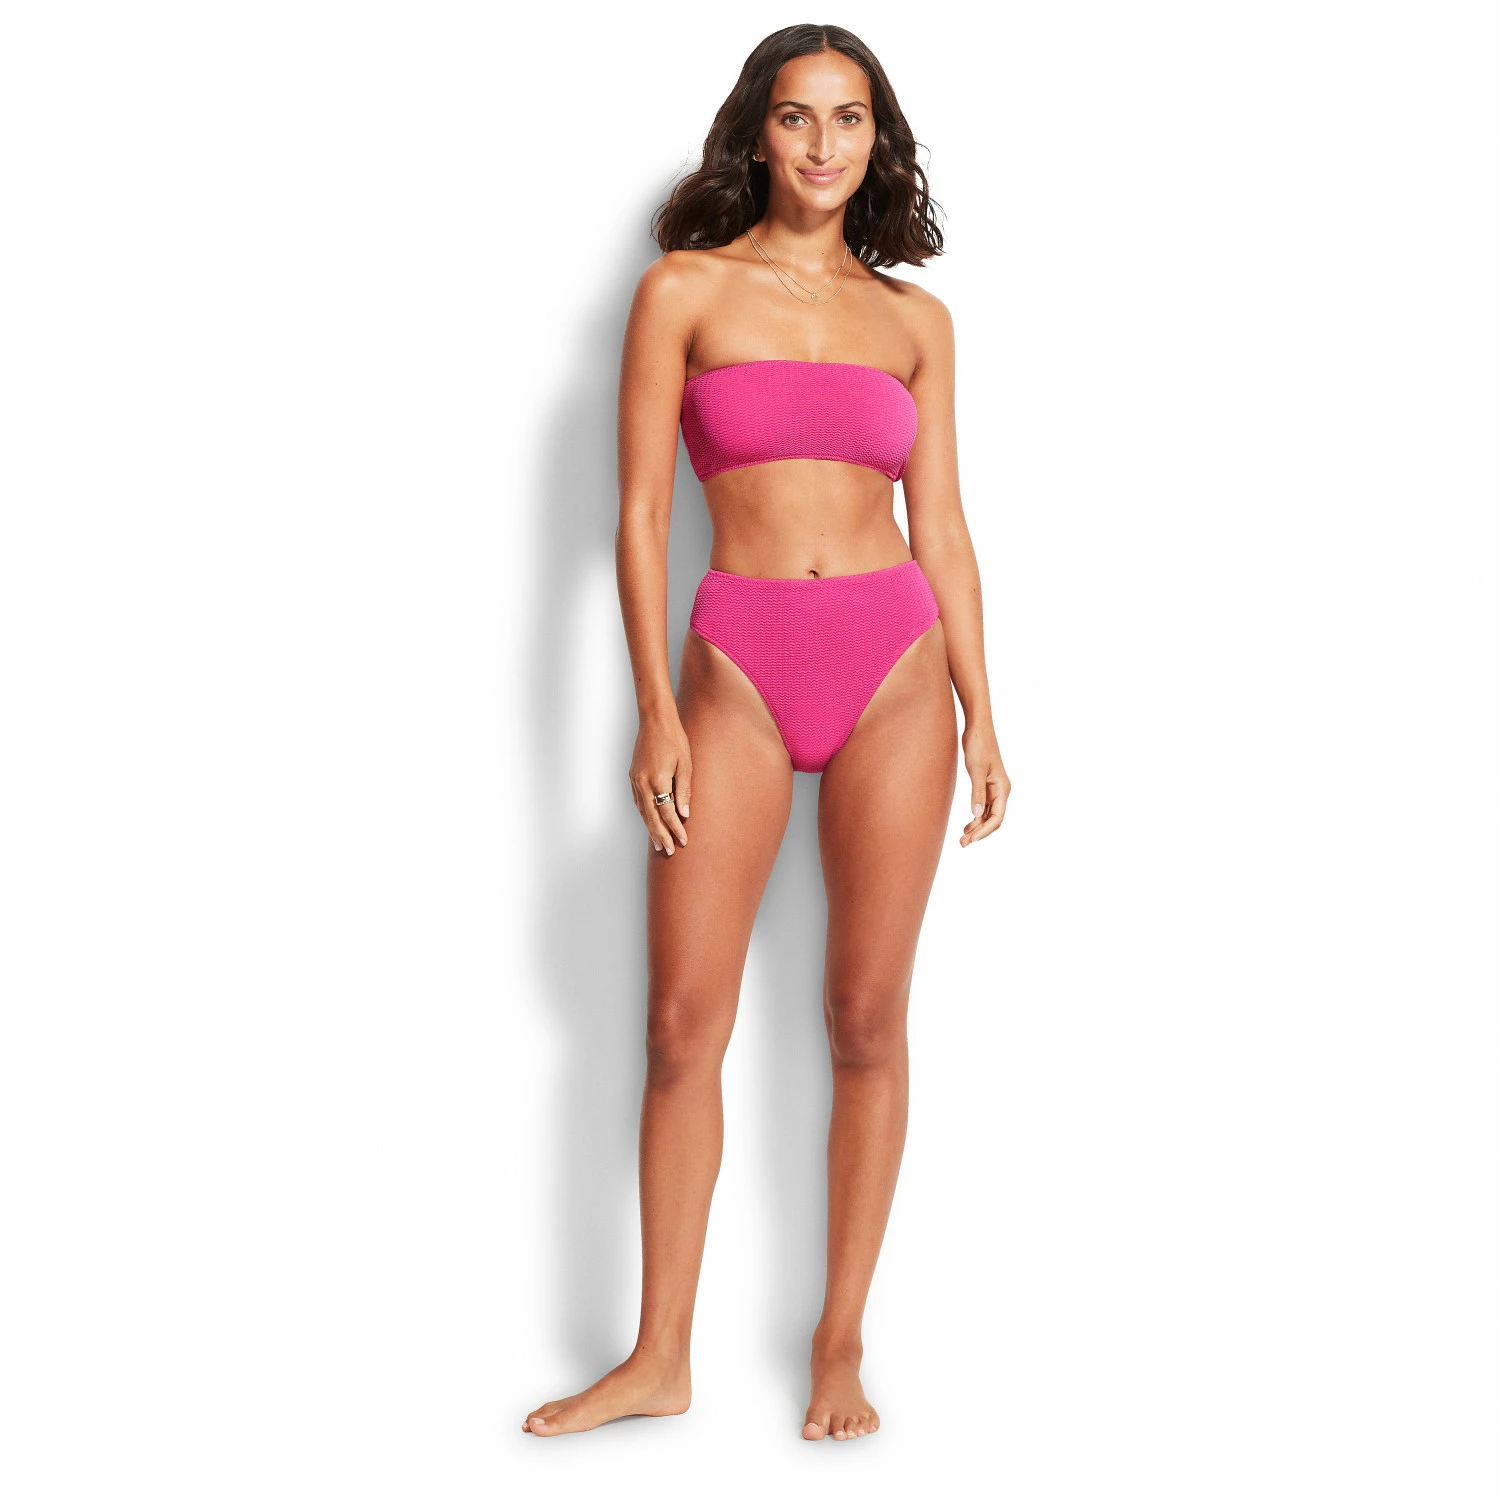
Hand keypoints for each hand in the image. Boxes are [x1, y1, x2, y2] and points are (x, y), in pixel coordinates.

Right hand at [630, 706, 691, 855]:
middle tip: (668, 851)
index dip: (676, 829)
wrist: (655, 720)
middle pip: (652, 817)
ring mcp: (635, 780)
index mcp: (658, 780)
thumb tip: (685, 813)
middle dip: (661, 835)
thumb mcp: (686, 764)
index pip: (668, 813)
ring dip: (650, 828)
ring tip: (658, 843)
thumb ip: (685, 790)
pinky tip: (649, 821)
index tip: (683, 841)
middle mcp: (643, 783)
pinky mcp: (633, 776)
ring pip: (642, 811)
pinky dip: (644, 814)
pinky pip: (638, 801)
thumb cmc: (674, 738)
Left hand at [958, 719, 1009, 847]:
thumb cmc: (979, 745)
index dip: (985, 830)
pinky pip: (984, 807)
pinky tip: (967, 825)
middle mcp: (1001, 790)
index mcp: (1003, 788)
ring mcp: (994, 788)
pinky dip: (976, 817)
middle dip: (980, 833)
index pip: (997, 817)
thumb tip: (977, 815)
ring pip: (988, 815)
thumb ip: (977, 792)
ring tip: (963, 838)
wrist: (977, 728)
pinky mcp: (986, 784)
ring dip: (977, 827)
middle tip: (963, 844)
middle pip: (993, 819)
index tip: (971, 839)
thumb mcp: (976, 770)